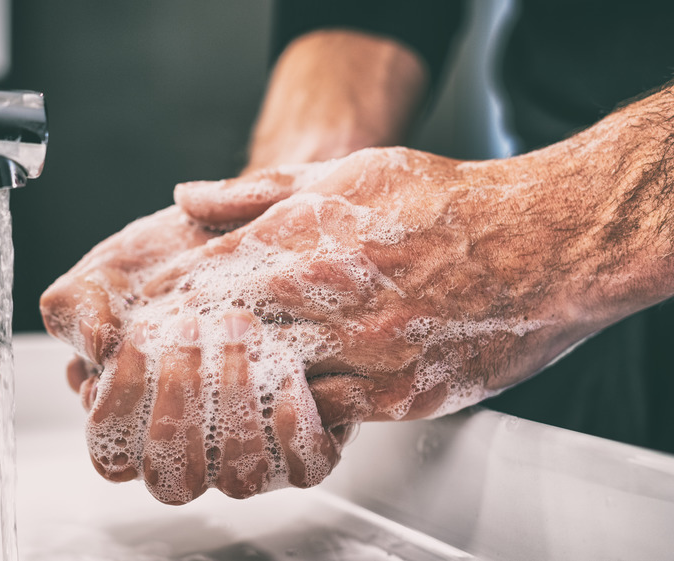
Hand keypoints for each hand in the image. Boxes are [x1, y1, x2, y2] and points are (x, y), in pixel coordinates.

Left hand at [45, 147, 590, 504]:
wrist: (545, 248)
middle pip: (225, 342)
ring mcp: (364, 357)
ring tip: (213, 387)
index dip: (168, 302)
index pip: (206, 282)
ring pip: (269, 390)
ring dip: (235, 389)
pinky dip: (297, 411)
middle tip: (160, 361)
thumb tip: (188, 196)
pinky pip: (327, 419)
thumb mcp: (347, 173)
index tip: (145, 314)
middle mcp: (328, 304)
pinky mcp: (398, 399)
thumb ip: (258, 190)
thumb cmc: (448, 203)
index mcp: (308, 242)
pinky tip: (283, 401)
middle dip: (188, 351)